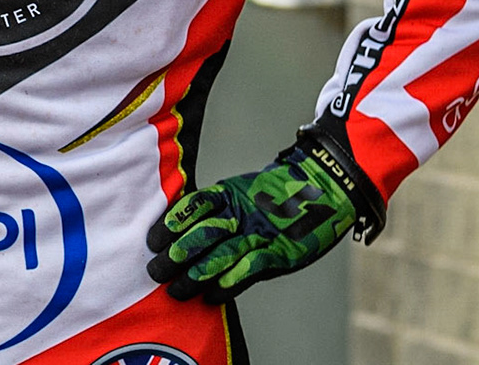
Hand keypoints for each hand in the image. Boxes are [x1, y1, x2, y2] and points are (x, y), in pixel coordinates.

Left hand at [146, 139, 356, 301]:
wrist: (327, 183)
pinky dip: (229, 282)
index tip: (152, 241)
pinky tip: (211, 294)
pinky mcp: (281, 252)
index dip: (171, 225)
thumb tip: (180, 231)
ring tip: (176, 288)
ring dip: (196, 273)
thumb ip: (219, 208)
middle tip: (155, 271)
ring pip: (222, 252)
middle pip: (202, 233)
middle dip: (177, 254)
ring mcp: (262, 232)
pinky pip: (250, 268)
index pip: (193, 208)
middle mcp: (243, 213)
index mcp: (230, 195)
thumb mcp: (245, 192)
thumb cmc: (281, 193)